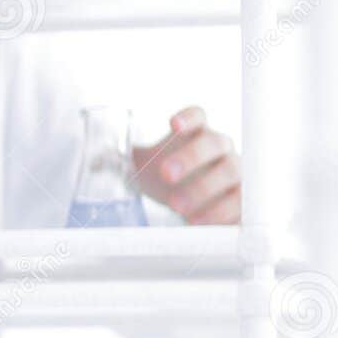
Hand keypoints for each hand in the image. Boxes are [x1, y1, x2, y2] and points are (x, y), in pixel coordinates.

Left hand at [131, 106, 240, 224]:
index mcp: (196, 134)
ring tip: (177, 206)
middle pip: (214, 143)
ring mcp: (235, 171)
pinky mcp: (242, 197)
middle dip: (190, 157)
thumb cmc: (170, 178)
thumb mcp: (145, 167)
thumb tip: (94, 162)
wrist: (193, 203)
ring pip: (230, 171)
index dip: (188, 117)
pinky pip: (239, 201)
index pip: (198, 116)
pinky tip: (197, 221)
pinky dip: (220, 211)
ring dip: (203, 188)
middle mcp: (220, 148)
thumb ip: (121, 160)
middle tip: (165, 174)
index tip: (172, 125)